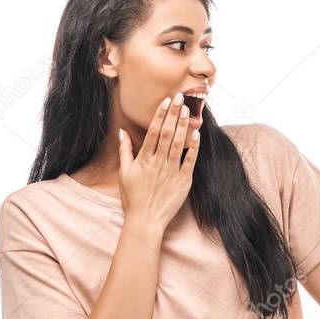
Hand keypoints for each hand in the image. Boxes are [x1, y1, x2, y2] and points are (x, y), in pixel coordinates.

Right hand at [117, 93, 200, 227]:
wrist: (145, 220)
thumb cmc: (133, 197)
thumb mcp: (124, 173)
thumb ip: (125, 151)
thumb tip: (122, 132)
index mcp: (143, 159)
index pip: (153, 131)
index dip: (160, 115)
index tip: (166, 101)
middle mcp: (158, 163)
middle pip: (167, 133)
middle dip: (174, 114)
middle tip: (180, 97)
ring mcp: (171, 172)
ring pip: (179, 144)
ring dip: (184, 126)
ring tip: (188, 110)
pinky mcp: (183, 181)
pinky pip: (190, 161)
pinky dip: (194, 147)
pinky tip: (197, 134)